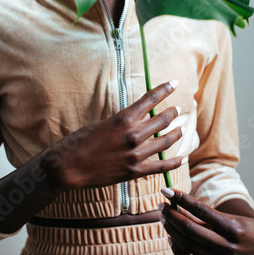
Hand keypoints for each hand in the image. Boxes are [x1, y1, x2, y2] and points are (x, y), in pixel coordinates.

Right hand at [45, 81, 185, 190]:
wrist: (69, 167)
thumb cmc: (80, 142)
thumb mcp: (102, 123)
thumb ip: (123, 121)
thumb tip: (139, 117)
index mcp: (123, 119)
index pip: (150, 99)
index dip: (165, 89)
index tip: (174, 83)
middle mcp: (133, 135)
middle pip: (162, 119)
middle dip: (172, 112)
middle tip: (177, 109)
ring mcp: (136, 155)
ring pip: (166, 141)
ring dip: (177, 133)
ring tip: (182, 129)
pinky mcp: (135, 171)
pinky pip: (162, 166)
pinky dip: (175, 162)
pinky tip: (184, 158)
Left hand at [158, 188, 253, 254]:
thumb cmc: (238, 225)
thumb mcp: (224, 215)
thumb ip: (200, 213)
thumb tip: (174, 204)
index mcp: (233, 228)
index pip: (201, 210)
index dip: (181, 199)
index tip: (166, 190)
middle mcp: (229, 247)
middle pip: (190, 229)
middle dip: (171, 215)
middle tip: (161, 205)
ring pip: (187, 245)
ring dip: (171, 229)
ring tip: (164, 218)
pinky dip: (176, 247)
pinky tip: (170, 236)